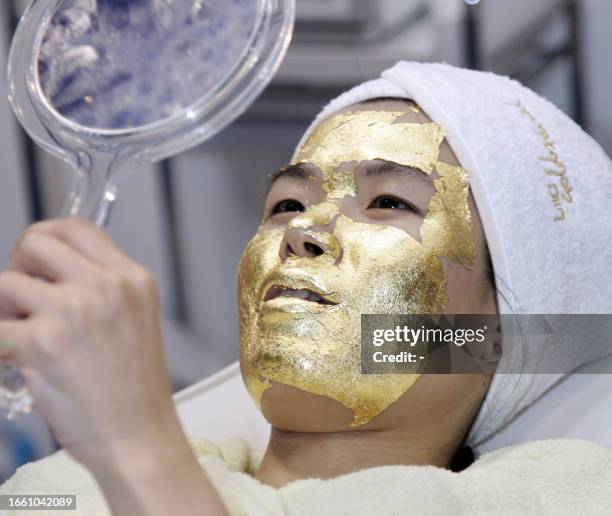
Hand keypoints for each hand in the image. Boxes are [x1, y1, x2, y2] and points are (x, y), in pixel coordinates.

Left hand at [0, 218, 182, 470]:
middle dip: (19, 267)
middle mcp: (106, 287)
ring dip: (4, 311)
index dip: (46, 238)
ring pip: (5, 283)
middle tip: (23, 299)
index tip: (34, 261)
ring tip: (24, 339)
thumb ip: (101, 288)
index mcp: (132, 279)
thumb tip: (44, 273)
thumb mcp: (136, 320)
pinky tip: (13, 361)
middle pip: (36, 242)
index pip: (76, 228)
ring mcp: (73, 311)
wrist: (139, 437)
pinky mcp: (41, 343)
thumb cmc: (136, 389)